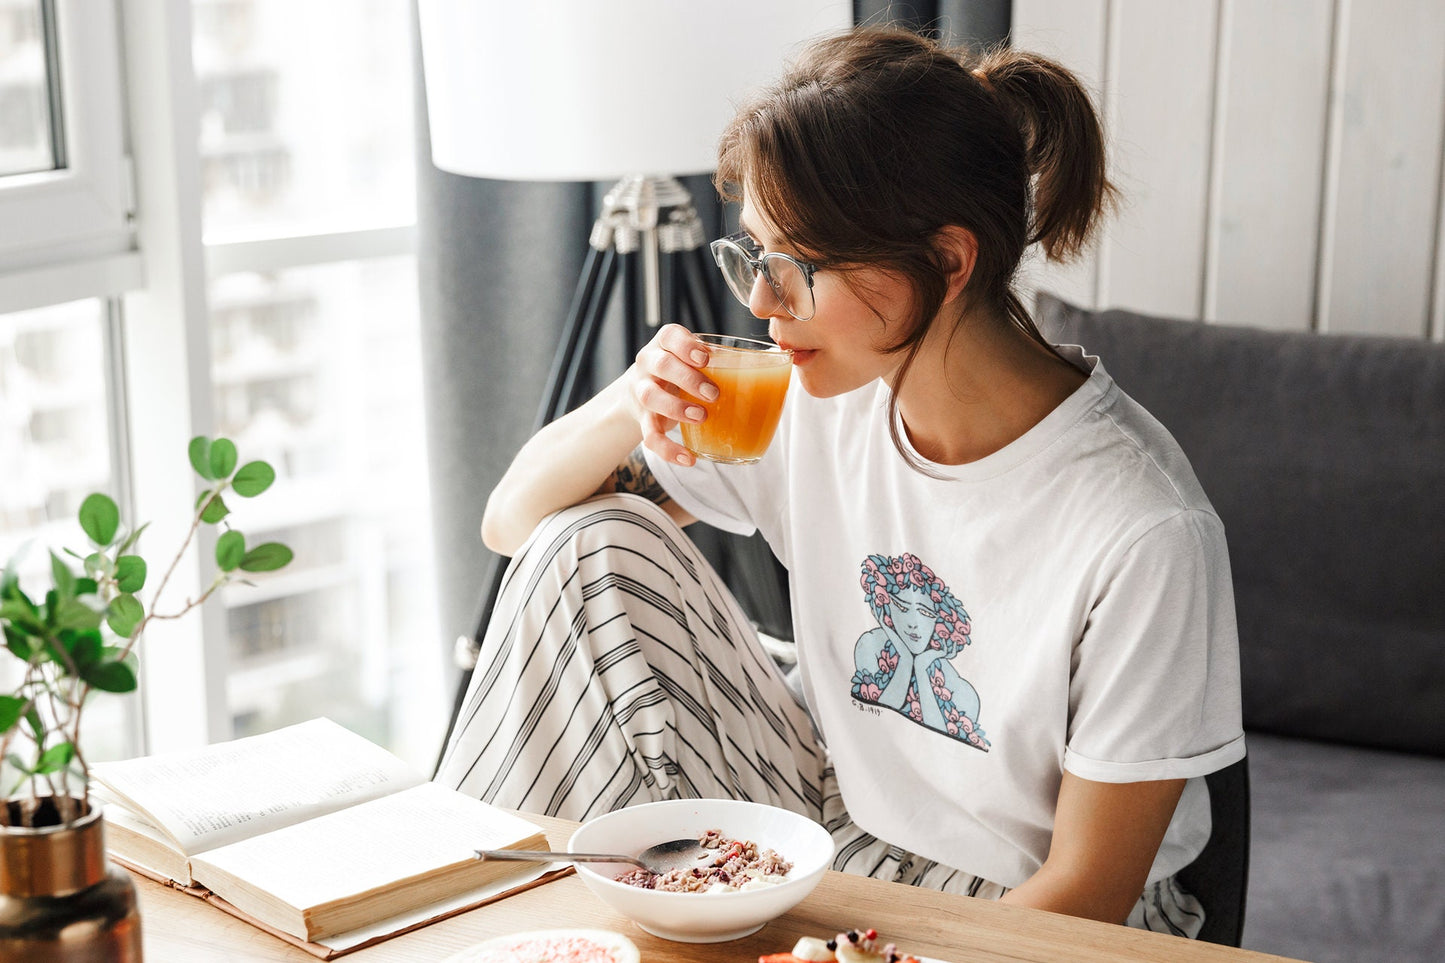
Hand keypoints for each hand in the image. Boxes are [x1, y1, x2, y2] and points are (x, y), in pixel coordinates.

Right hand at [627, 323, 718, 466]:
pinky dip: (667, 450)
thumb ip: (725, 359)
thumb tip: (780, 363)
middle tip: (713, 394)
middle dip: (688, 379)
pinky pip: (649, 435)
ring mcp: (642, 390)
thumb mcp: (696, 360)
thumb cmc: (683, 371)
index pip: (669, 336)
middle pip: (661, 365)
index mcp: (666, 344)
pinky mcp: (642, 418)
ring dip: (675, 409)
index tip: (706, 359)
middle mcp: (649, 363)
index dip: (685, 346)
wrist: (644, 391)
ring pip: (649, 397)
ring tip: (701, 418)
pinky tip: (688, 458)